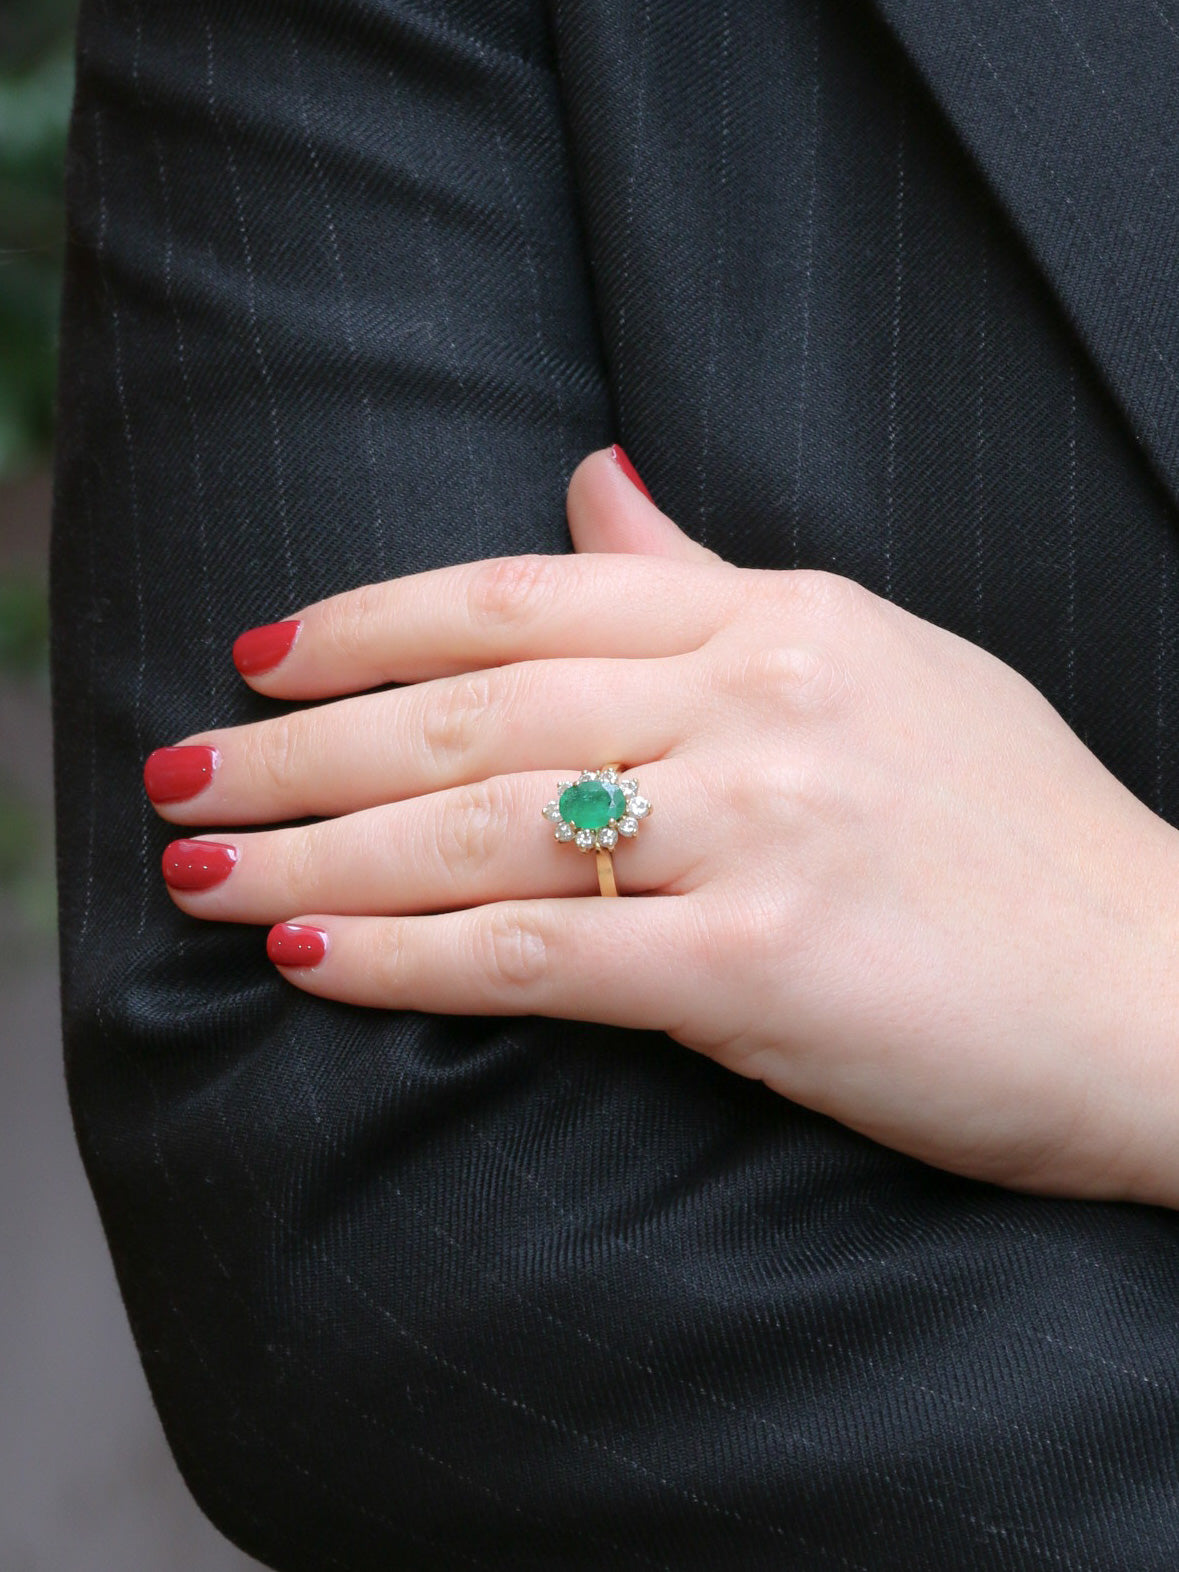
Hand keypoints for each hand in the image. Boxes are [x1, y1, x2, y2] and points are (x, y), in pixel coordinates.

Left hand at [144, 447, 1178, 1206]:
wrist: (1160, 987)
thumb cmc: (1018, 837)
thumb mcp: (874, 661)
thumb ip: (712, 578)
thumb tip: (590, 484)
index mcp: (780, 617)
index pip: (521, 597)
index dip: (365, 622)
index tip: (258, 657)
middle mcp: (760, 699)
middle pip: (468, 707)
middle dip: (297, 746)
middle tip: (179, 773)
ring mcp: (763, 827)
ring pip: (478, 827)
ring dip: (314, 852)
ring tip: (201, 870)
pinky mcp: (763, 969)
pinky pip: (542, 951)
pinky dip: (409, 958)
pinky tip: (309, 960)